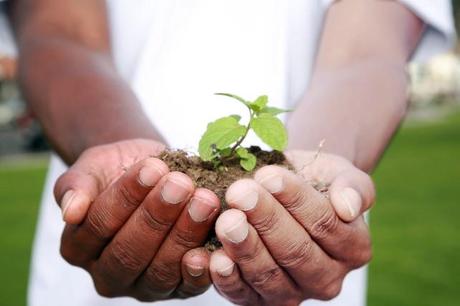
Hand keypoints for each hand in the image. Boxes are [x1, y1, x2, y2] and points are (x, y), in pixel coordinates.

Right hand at [54, 139, 220, 300]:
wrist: (152, 174)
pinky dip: (200, 271)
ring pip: (160, 270)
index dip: (126, 198)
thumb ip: (76, 186)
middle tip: (180, 185)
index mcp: (79, 247)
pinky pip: (187, 287)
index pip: (100, 226)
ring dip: (184, 235)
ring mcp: (143, 285)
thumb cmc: (118, 169)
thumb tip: (71, 212)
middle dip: (158, 216)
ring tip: (203, 201)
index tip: (152, 169)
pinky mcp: (176, 288)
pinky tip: (210, 248)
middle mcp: (108, 274)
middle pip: (129, 253)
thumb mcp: (93, 168)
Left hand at [209, 150, 374, 305]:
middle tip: (241, 193)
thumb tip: (348, 207)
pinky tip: (215, 258)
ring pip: (269, 275)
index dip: (296, 200)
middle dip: (266, 220)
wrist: (286, 192)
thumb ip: (354, 187)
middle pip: (296, 252)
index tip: (270, 176)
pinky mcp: (258, 299)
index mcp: (353, 248)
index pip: (324, 224)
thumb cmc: (316, 181)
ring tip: (227, 219)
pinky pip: (243, 293)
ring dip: (245, 247)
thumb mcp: (340, 174)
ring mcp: (292, 292)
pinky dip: (228, 278)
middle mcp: (327, 278)